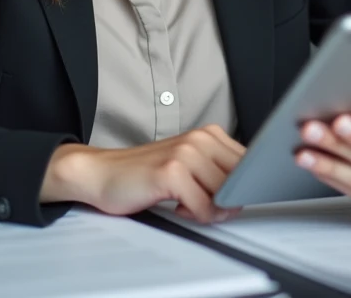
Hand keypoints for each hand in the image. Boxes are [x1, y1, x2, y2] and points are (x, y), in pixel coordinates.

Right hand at [41, 124, 245, 223]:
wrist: (101, 173)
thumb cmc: (143, 173)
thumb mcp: (187, 164)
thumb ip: (217, 171)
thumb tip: (246, 191)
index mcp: (207, 134)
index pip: (249, 164)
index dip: (243, 187)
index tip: (233, 199)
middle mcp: (199, 139)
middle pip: (239, 181)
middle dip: (228, 201)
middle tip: (205, 205)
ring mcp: (185, 154)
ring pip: (223, 195)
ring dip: (210, 211)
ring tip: (187, 204)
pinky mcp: (171, 173)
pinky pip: (204, 207)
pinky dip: (196, 216)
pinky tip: (177, 209)